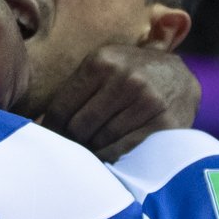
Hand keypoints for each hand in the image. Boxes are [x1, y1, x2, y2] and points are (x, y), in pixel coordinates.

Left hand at [42, 45, 200, 160]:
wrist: (180, 78)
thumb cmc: (131, 76)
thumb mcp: (104, 67)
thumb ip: (76, 89)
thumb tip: (38, 125)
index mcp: (102, 61)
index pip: (62, 107)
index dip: (52, 130)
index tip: (50, 140)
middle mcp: (124, 78)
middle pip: (79, 127)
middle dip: (73, 142)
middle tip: (73, 149)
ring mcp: (146, 100)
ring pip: (100, 140)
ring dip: (92, 150)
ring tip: (92, 151)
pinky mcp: (163, 122)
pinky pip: (123, 149)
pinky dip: (111, 156)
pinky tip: (108, 155)